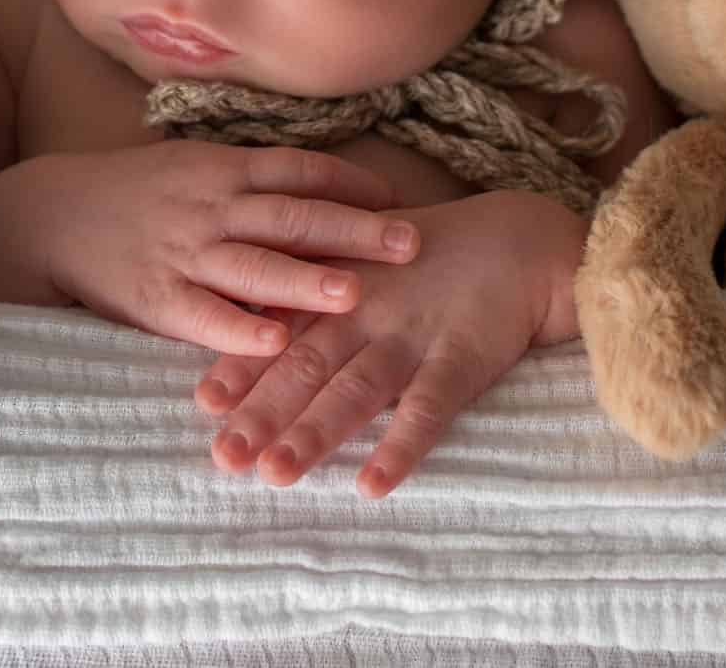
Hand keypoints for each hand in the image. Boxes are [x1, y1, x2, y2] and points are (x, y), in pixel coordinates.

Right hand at [0, 143, 421, 354]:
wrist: (49, 215)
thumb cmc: (135, 194)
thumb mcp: (194, 168)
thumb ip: (252, 181)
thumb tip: (324, 192)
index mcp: (224, 170)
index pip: (300, 171)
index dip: (352, 184)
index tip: (400, 200)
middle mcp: (211, 207)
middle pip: (293, 215)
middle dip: (354, 230)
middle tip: (411, 243)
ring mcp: (184, 253)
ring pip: (254, 266)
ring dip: (305, 279)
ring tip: (355, 293)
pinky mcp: (156, 298)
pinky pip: (204, 316)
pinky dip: (240, 330)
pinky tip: (275, 344)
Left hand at [195, 189, 586, 497]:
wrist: (521, 239)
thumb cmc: (430, 256)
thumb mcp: (363, 258)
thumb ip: (313, 291)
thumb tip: (253, 326)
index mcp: (339, 289)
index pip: (280, 330)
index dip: (242, 366)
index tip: (204, 404)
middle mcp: (366, 312)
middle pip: (306, 365)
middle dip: (261, 412)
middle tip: (224, 457)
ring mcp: (412, 336)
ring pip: (355, 389)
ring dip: (315, 433)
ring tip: (276, 474)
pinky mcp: (461, 359)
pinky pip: (427, 408)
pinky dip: (400, 447)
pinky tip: (373, 486)